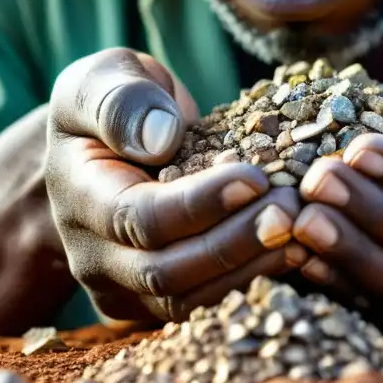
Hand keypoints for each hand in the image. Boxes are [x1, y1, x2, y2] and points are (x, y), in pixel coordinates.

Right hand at [46, 48, 306, 323]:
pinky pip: (205, 303)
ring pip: (188, 299)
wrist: (107, 145)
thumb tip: (159, 136)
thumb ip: (121, 99)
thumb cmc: (111, 100)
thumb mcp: (102, 78)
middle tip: (292, 212)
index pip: (138, 217)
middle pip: (166, 271)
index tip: (257, 177)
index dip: (199, 203)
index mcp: (79, 195)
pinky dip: (252, 279)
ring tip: (303, 230)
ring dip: (251, 267)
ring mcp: (123, 287)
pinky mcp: (155, 301)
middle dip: (234, 244)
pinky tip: (296, 249)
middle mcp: (94, 255)